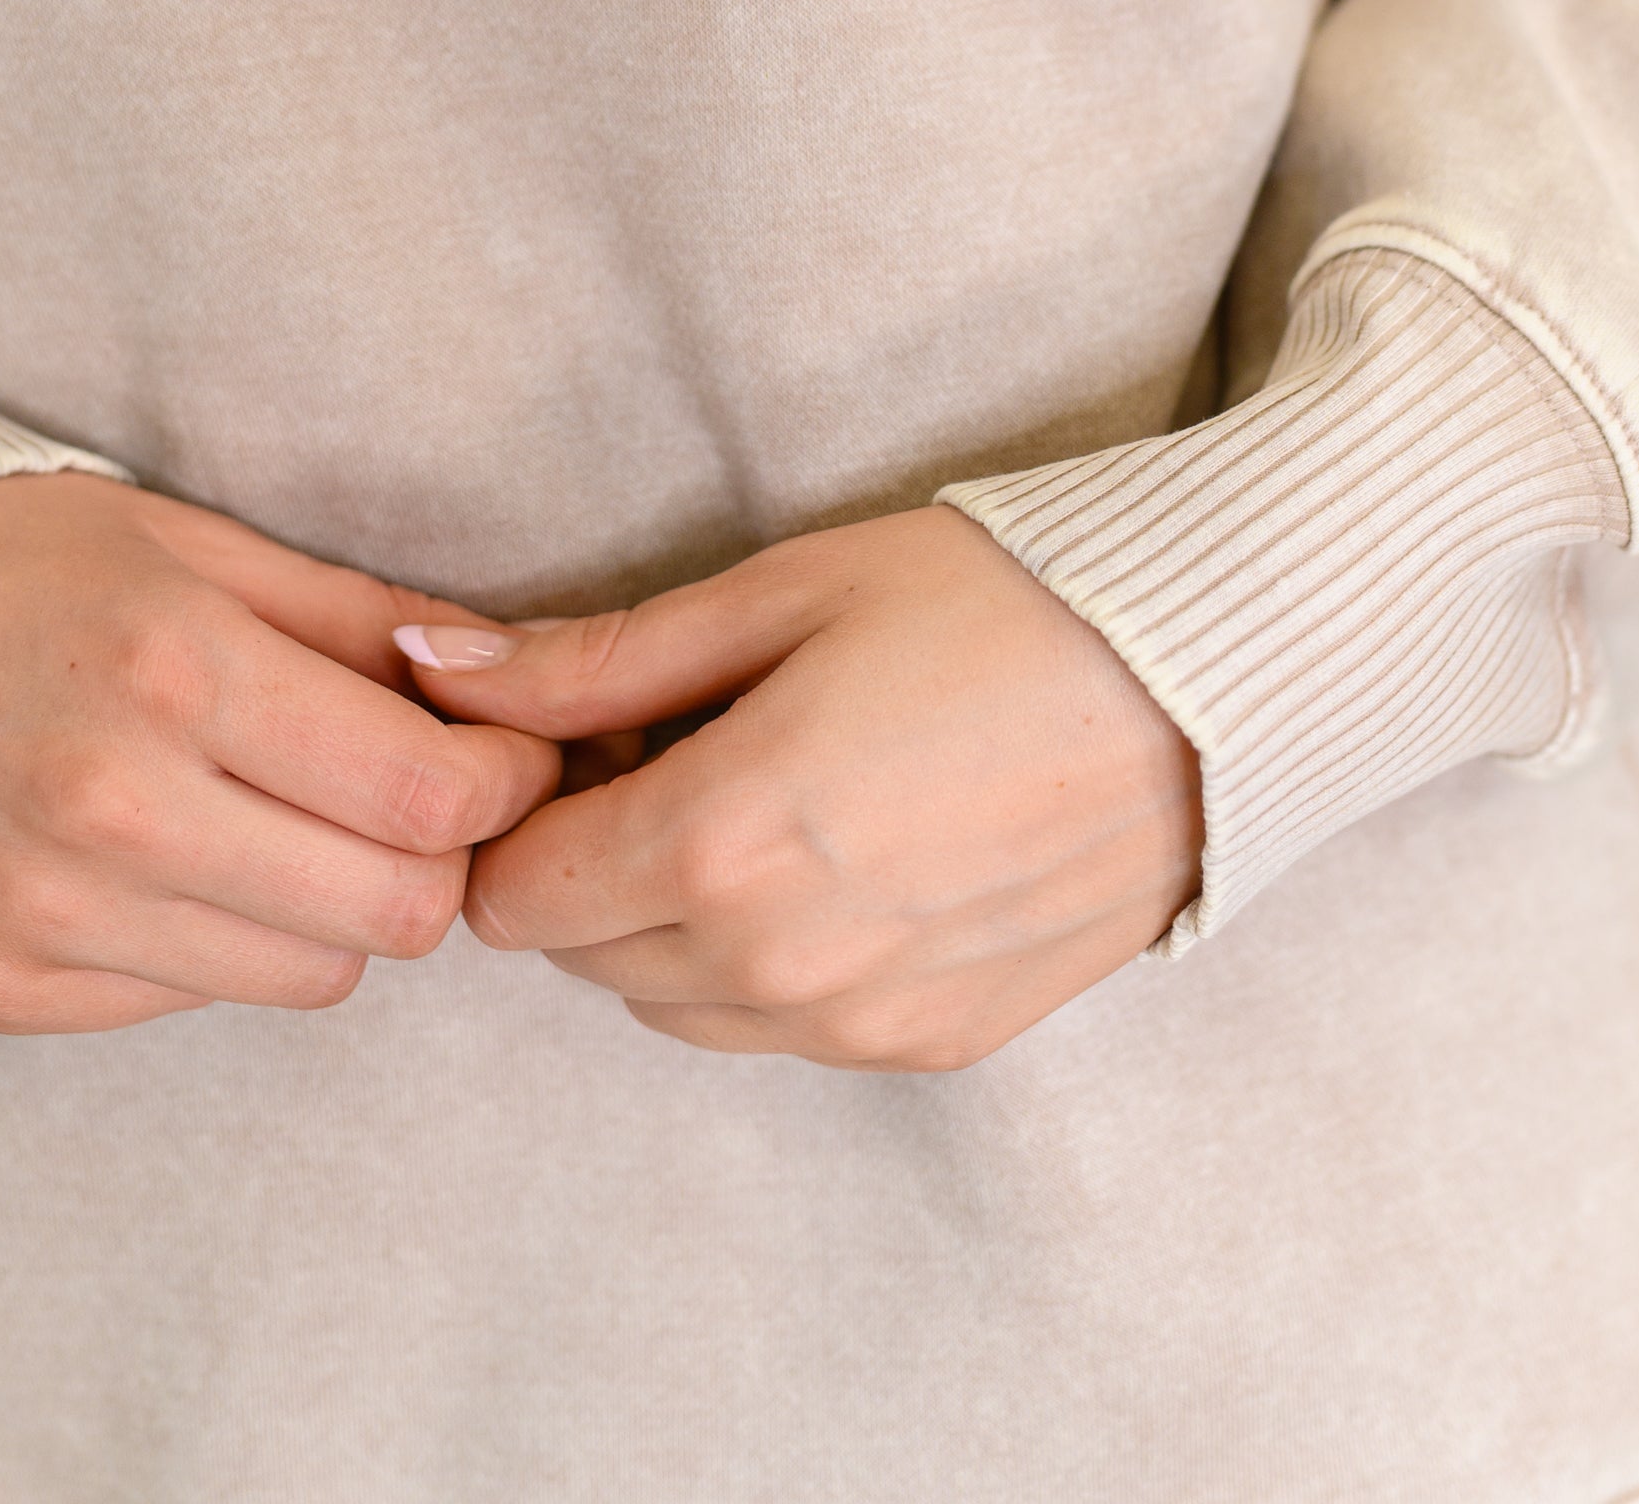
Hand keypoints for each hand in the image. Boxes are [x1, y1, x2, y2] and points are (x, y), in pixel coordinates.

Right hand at [0, 474, 560, 1036]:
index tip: (507, 755)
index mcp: (178, 673)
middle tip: (418, 799)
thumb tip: (516, 678)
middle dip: (440, 859)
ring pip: (306, 978)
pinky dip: (220, 941)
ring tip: (292, 820)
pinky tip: (178, 857)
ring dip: (334, 907)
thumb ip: (366, 621)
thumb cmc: (19, 561)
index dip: (503, 785)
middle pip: (390, 915)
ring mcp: (44, 916)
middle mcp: (111, 810)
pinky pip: (191, 1000)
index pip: (425, 801)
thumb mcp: (199, 543)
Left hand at [397, 505, 1201, 1072]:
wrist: (1210, 680)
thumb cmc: (997, 603)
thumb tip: (429, 666)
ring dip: (677, 918)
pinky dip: (774, 956)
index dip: (523, 810)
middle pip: (584, 958)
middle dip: (595, 859)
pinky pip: (785, 1029)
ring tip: (771, 788)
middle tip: (678, 742)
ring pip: (677, 1006)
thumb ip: (591, 658)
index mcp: (720, 847)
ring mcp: (861, 1026)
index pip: (512, 895)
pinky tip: (851, 844)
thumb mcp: (781, 592)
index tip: (586, 734)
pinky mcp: (934, 1047)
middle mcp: (777, 968)